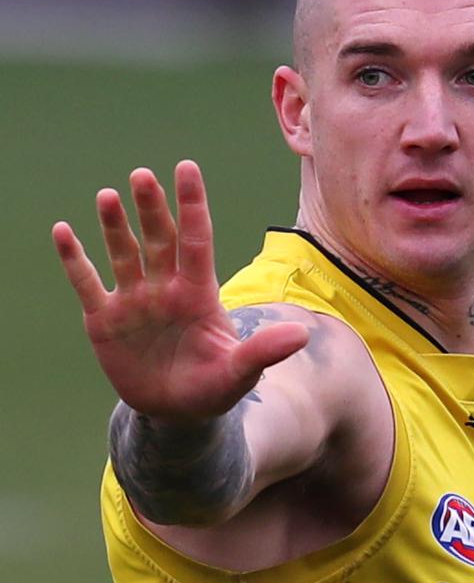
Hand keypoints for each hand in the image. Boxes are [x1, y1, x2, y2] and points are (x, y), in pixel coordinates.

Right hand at [52, 160, 307, 420]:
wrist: (176, 414)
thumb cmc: (213, 388)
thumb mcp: (240, 373)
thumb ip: (263, 351)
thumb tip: (302, 334)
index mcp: (198, 293)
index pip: (196, 240)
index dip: (192, 205)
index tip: (187, 168)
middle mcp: (165, 288)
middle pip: (158, 239)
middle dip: (151, 208)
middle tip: (143, 176)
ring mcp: (133, 301)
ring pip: (123, 253)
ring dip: (115, 225)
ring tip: (107, 195)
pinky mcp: (104, 319)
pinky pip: (87, 282)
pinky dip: (74, 259)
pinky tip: (63, 232)